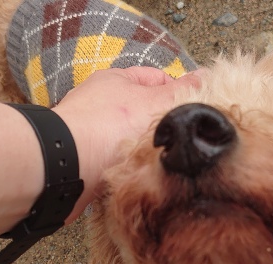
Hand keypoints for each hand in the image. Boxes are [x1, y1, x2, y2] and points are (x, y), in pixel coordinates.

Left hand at [52, 67, 202, 220]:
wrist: (65, 166)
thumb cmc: (107, 127)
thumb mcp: (153, 104)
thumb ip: (182, 92)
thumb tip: (207, 75)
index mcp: (116, 80)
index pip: (156, 78)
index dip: (177, 93)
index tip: (192, 114)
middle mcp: (99, 103)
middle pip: (141, 112)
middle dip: (161, 128)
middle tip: (179, 145)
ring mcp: (88, 132)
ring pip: (127, 140)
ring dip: (142, 152)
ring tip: (159, 165)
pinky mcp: (82, 160)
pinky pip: (112, 162)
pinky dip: (125, 169)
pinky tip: (136, 178)